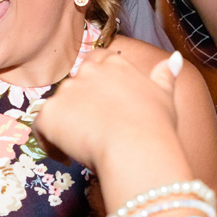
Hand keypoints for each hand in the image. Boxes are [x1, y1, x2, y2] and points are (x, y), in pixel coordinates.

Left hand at [35, 47, 185, 173]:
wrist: (136, 148)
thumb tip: (175, 57)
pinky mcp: (50, 114)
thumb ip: (165, 75)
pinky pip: (41, 129)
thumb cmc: (156, 127)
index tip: (100, 105)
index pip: (96, 61)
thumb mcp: (164, 96)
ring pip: (58, 108)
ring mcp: (66, 92)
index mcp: (114, 64)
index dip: (94, 83)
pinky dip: (49, 144)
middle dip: (80, 108)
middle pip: (74, 87)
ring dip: (65, 126)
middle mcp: (87, 72)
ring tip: (81, 148)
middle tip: (93, 133)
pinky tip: (66, 159)